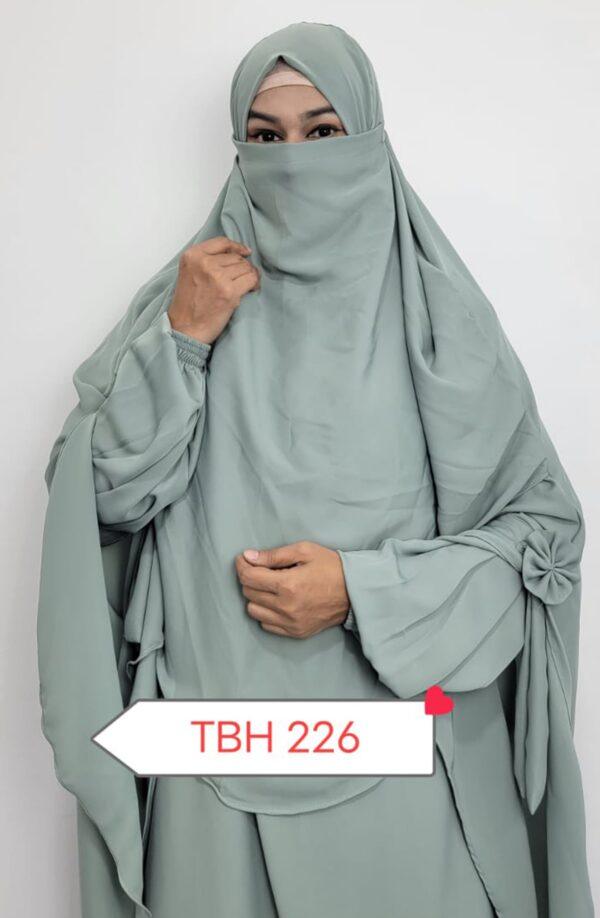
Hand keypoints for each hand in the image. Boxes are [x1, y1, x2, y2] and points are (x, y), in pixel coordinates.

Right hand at [168, 236, 259, 344]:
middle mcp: (204, 264)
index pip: (221, 242)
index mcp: (192, 256)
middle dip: (242, 267)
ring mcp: (217, 277)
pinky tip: (251, 289)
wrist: (186, 328)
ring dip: (249, 276)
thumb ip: (206, 260)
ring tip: (245, 285)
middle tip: (241, 279)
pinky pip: (251, 279)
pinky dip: (255, 284)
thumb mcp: (189, 272)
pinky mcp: (229, 292)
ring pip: (246, 267)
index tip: (245, 252)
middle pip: (236, 257)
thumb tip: (236, 253)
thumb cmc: (188, 304)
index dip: (236, 247)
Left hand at [234, 541, 350, 638]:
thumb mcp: (304, 551)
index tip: (244, 559)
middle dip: (250, 578)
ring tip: (269, 586)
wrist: (355, 592)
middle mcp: (286, 607)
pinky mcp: (295, 632)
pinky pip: (266, 624)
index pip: (249, 578)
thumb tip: (248, 557)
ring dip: (256, 596)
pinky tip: (276, 601)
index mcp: (288, 585)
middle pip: (249, 593)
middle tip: (259, 569)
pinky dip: (266, 612)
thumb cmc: (331, 567)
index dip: (242, 565)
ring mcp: (291, 623)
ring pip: (254, 611)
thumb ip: (274, 555)